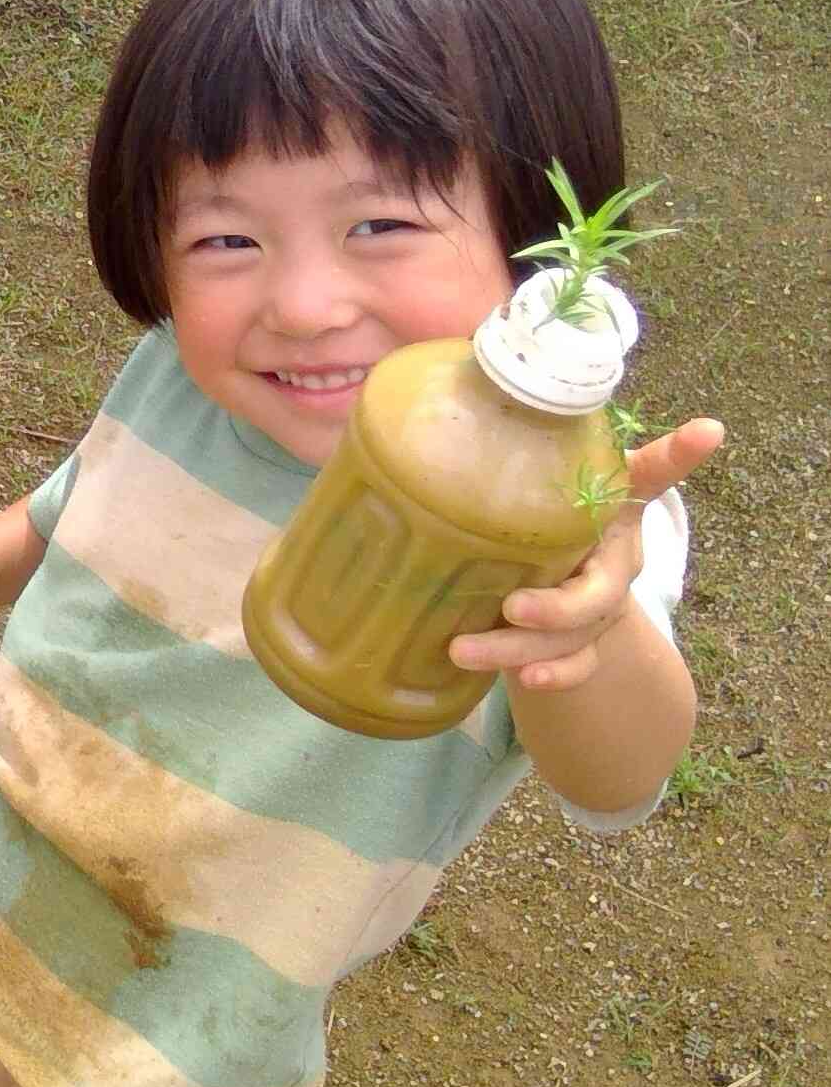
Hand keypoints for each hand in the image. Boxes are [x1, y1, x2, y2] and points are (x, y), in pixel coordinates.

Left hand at [449, 417, 723, 692]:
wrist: (542, 595)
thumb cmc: (518, 527)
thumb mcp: (506, 494)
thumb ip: (476, 462)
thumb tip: (379, 404)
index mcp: (604, 509)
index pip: (648, 474)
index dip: (677, 454)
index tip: (707, 429)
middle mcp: (612, 556)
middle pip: (603, 587)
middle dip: (560, 605)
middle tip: (512, 608)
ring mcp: (600, 606)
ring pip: (577, 634)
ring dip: (522, 648)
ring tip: (464, 651)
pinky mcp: (583, 645)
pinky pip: (578, 666)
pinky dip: (554, 677)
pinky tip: (524, 682)